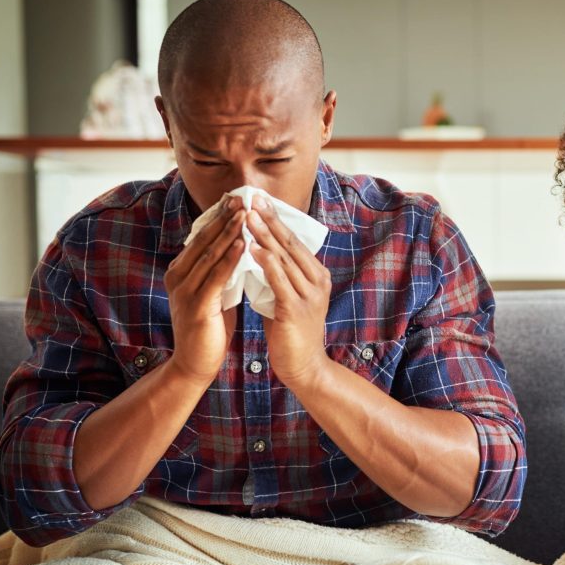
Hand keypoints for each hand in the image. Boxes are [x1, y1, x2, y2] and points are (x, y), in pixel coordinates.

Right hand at [164, 196, 244, 381]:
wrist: (196, 363)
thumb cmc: (209, 328)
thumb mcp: (213, 292)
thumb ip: (219, 271)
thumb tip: (237, 247)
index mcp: (181, 271)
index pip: (201, 237)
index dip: (219, 217)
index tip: (237, 199)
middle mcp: (179, 276)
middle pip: (204, 239)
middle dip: (224, 217)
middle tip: (242, 197)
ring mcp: (185, 290)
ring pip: (210, 254)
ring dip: (229, 232)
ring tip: (245, 213)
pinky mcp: (196, 305)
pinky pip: (216, 276)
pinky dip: (230, 258)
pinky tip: (243, 244)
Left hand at [246, 197, 332, 386]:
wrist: (303, 366)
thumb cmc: (290, 332)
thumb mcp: (285, 296)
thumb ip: (277, 275)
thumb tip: (256, 251)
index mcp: (316, 275)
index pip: (293, 240)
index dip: (275, 219)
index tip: (258, 200)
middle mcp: (317, 281)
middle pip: (290, 244)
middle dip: (270, 219)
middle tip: (252, 198)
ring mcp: (309, 295)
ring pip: (284, 259)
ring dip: (264, 236)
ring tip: (247, 217)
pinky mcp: (297, 311)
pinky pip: (280, 282)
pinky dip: (267, 264)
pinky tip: (253, 249)